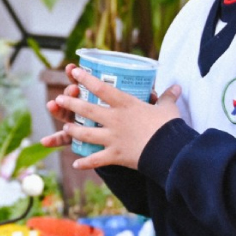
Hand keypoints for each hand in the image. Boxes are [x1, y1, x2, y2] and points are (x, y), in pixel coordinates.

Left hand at [43, 64, 182, 169]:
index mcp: (126, 105)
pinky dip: (86, 163)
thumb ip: (167, 97)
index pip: (102, 88)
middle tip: (59, 99)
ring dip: (74, 131)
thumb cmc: (169, 126)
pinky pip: (97, 160)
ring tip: (65, 128)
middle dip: (71, 104)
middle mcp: (115, 120)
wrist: (169, 150)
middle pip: (87, 110)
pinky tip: (76, 164)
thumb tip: (176, 87)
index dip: (86, 79)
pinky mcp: (115, 155)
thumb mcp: (168, 108)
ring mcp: (113, 138)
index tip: (74, 71)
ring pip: (86, 134)